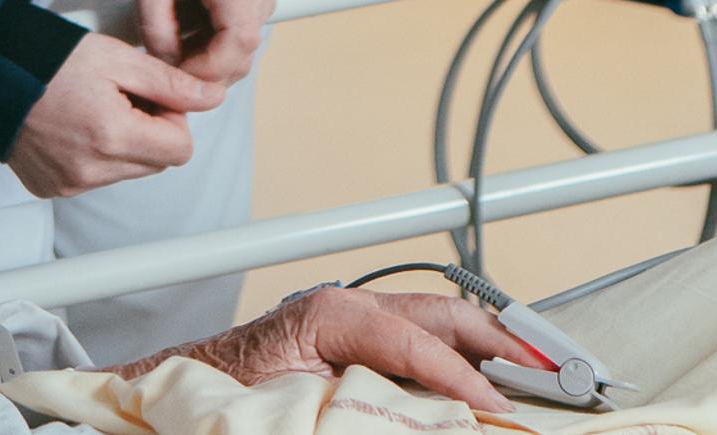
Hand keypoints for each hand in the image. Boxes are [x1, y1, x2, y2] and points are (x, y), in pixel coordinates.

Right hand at [8, 34, 223, 197]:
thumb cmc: (50, 59)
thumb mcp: (118, 59)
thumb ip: (170, 84)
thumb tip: (214, 98)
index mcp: (112, 136)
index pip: (180, 149)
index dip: (173, 118)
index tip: (149, 94)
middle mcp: (91, 170)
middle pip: (156, 163)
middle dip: (150, 131)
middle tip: (121, 96)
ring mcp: (68, 184)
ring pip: (127, 171)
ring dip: (123, 144)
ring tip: (93, 108)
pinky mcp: (51, 188)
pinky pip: (94, 178)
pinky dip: (94, 155)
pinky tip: (73, 125)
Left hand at [127, 286, 515, 415]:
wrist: (172, 394)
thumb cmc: (217, 400)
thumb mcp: (288, 408)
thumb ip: (354, 404)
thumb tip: (422, 412)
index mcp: (328, 317)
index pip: (416, 343)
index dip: (461, 380)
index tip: (494, 410)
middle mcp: (341, 306)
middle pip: (437, 314)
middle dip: (494, 340)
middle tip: (544, 369)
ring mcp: (345, 318)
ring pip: (429, 319)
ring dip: (479, 343)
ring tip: (524, 369)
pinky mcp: (344, 338)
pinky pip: (410, 337)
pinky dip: (450, 353)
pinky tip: (474, 379)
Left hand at [135, 0, 274, 86]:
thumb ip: (154, 27)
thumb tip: (172, 67)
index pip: (239, 36)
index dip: (211, 66)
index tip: (180, 71)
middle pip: (246, 49)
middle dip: (209, 70)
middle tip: (175, 67)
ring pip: (248, 50)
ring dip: (214, 63)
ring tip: (182, 49)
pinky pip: (247, 39)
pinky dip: (221, 50)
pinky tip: (196, 39)